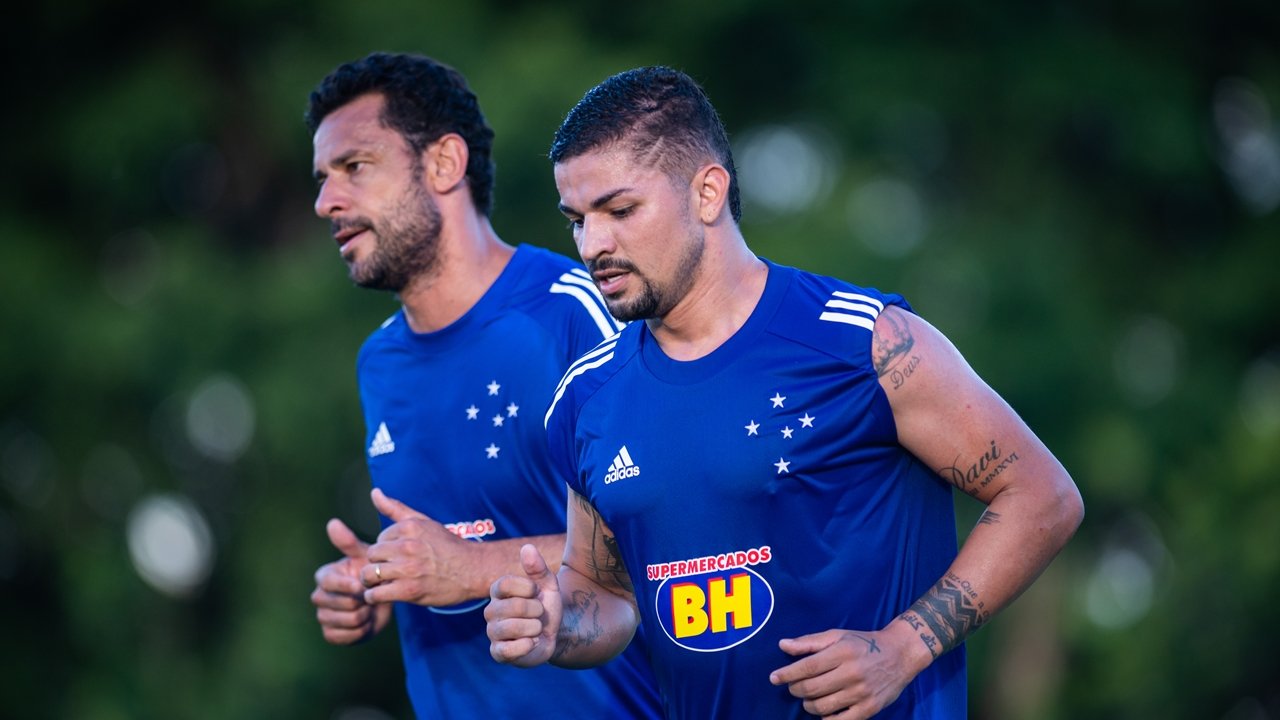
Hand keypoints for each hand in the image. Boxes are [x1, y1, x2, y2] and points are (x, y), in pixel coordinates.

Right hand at [310, 518, 391, 644]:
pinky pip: (344, 637)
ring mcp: (323, 616)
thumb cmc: (372, 574)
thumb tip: (332, 522)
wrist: (382, 599)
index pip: (329, 582)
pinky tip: (366, 622)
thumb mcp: (365, 556)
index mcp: (324, 576)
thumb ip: (349, 542)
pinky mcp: (330, 634)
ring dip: (365, 616)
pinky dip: (361, 631)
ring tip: (370, 608)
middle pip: (340, 603)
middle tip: (371, 596)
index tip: (362, 585)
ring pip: (346, 620)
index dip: (347, 586)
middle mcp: (319, 596)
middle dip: (362, 601)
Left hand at [362, 488, 476, 606]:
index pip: (379, 539)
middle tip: (388, 571)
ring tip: (380, 584)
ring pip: (369, 574)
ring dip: (371, 582)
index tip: (397, 557)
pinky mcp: (409, 590)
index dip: (386, 550)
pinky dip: (373, 597)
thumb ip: (396, 508)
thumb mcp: (424, 522)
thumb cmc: (447, 546)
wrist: (473, 570)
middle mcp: (408, 546)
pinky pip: (376, 594)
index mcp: (410, 527)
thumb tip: (374, 492)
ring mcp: (408, 569)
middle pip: (372, 556)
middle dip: (377, 564)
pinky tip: (381, 595)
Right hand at [485, 544, 562, 666]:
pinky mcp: (498, 653)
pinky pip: (507, 650)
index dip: (527, 588)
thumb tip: (527, 548)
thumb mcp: (548, 584)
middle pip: (513, 606)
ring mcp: (493, 633)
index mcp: (498, 592)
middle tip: (539, 613)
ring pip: (511, 628)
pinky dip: (526, 646)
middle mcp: (491, 611)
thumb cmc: (546, 604)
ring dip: (534, 628)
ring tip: (537, 628)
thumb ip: (537, 567)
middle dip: (536, 610)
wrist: (557, 632)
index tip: (537, 592)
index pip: (504, 584)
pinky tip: (533, 642)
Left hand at [769, 625, 924, 718]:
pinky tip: (823, 711)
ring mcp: (862, 693)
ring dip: (808, 704)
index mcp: (842, 652)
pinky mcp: (870, 709)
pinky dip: (826, 719)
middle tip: (794, 687)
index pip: (807, 667)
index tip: (774, 678)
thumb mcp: (837, 635)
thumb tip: (782, 645)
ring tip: (808, 698)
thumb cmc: (864, 643)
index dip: (787, 674)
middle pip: (812, 688)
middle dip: (795, 689)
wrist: (900, 654)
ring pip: (822, 707)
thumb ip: (809, 642)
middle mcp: (852, 673)